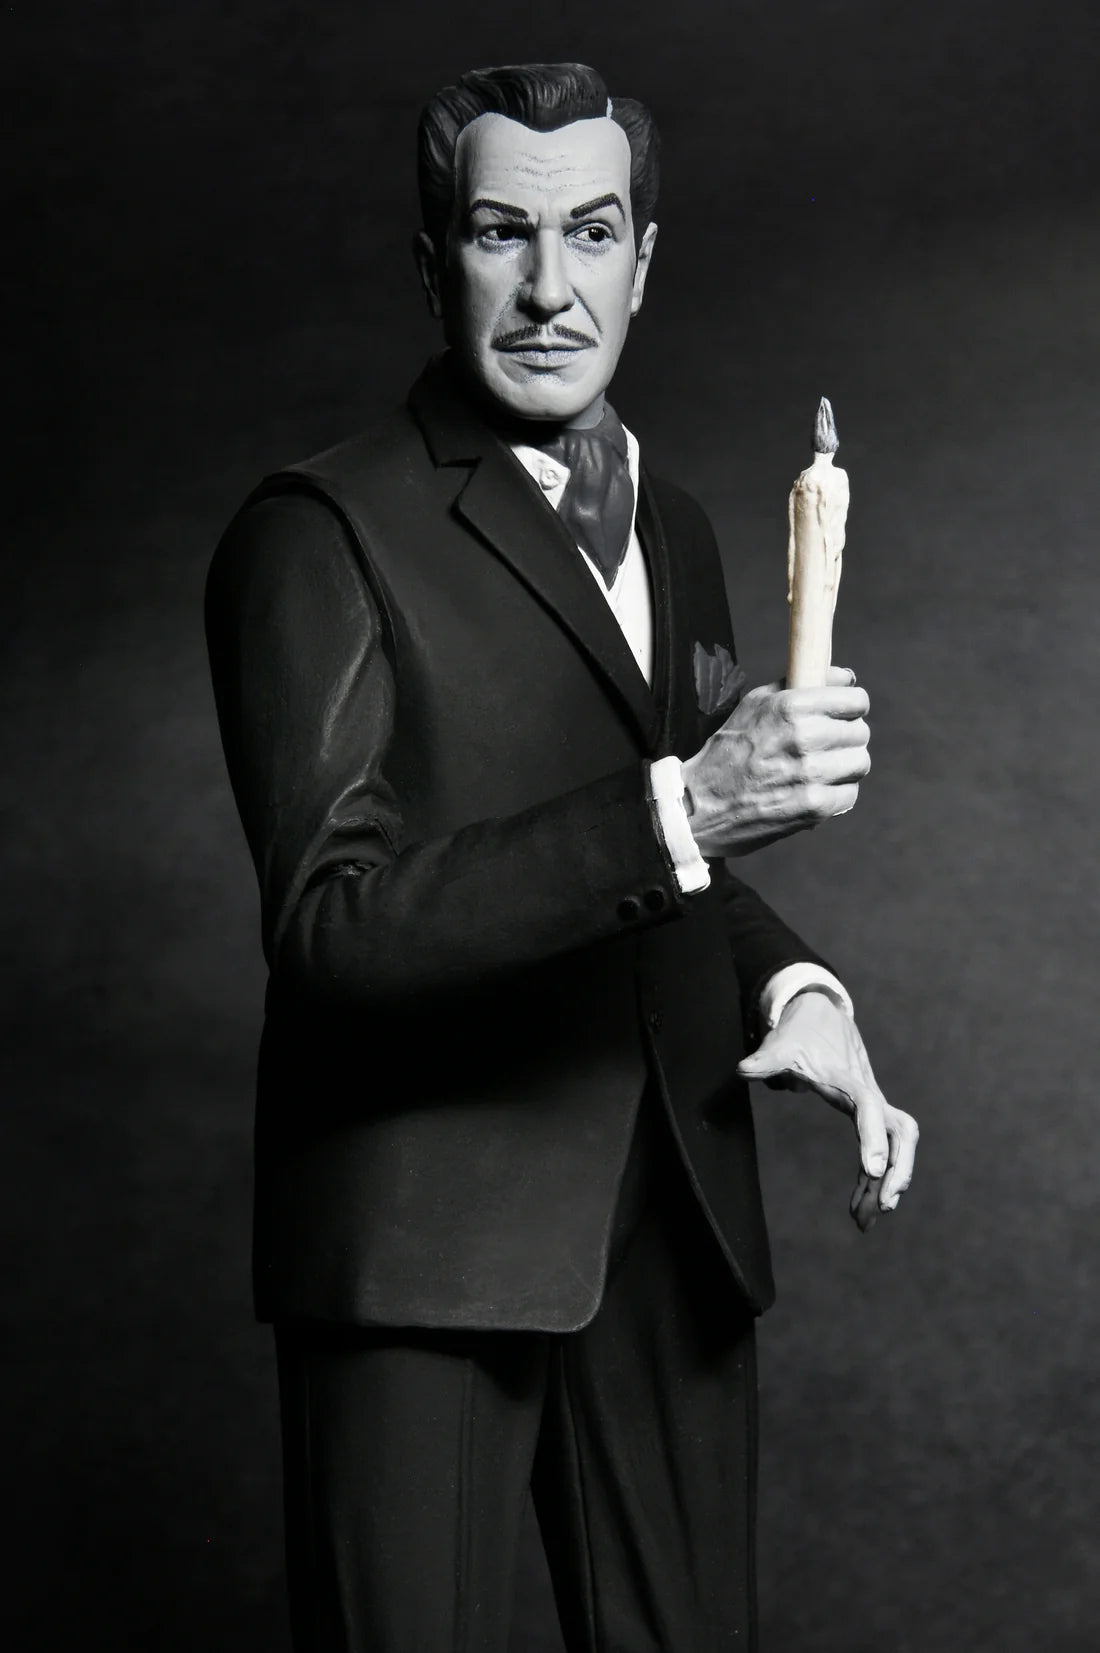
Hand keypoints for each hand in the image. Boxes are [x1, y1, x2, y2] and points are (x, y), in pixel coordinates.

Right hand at [680, 665, 869, 856]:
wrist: (702, 804)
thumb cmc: (729, 752)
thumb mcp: (755, 704)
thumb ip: (799, 685)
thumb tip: (845, 677)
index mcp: (791, 706)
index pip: (855, 701)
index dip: (853, 707)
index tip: (845, 714)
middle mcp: (804, 738)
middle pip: (860, 732)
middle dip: (847, 737)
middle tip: (827, 746)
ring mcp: (811, 774)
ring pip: (859, 763)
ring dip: (845, 766)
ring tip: (823, 768)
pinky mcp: (814, 807)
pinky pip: (849, 794)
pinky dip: (836, 793)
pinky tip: (816, 790)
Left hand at [737, 989, 917, 1231]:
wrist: (821, 1017)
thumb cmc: (799, 1034)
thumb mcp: (780, 1045)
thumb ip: (764, 1060)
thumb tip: (743, 1069)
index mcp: (848, 1080)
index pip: (869, 1108)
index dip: (873, 1138)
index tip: (872, 1170)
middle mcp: (868, 1094)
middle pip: (901, 1132)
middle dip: (899, 1169)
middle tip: (885, 1206)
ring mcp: (873, 1107)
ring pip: (897, 1148)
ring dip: (886, 1185)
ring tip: (865, 1222)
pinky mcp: (869, 1117)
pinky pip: (880, 1154)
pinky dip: (871, 1182)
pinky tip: (858, 1208)